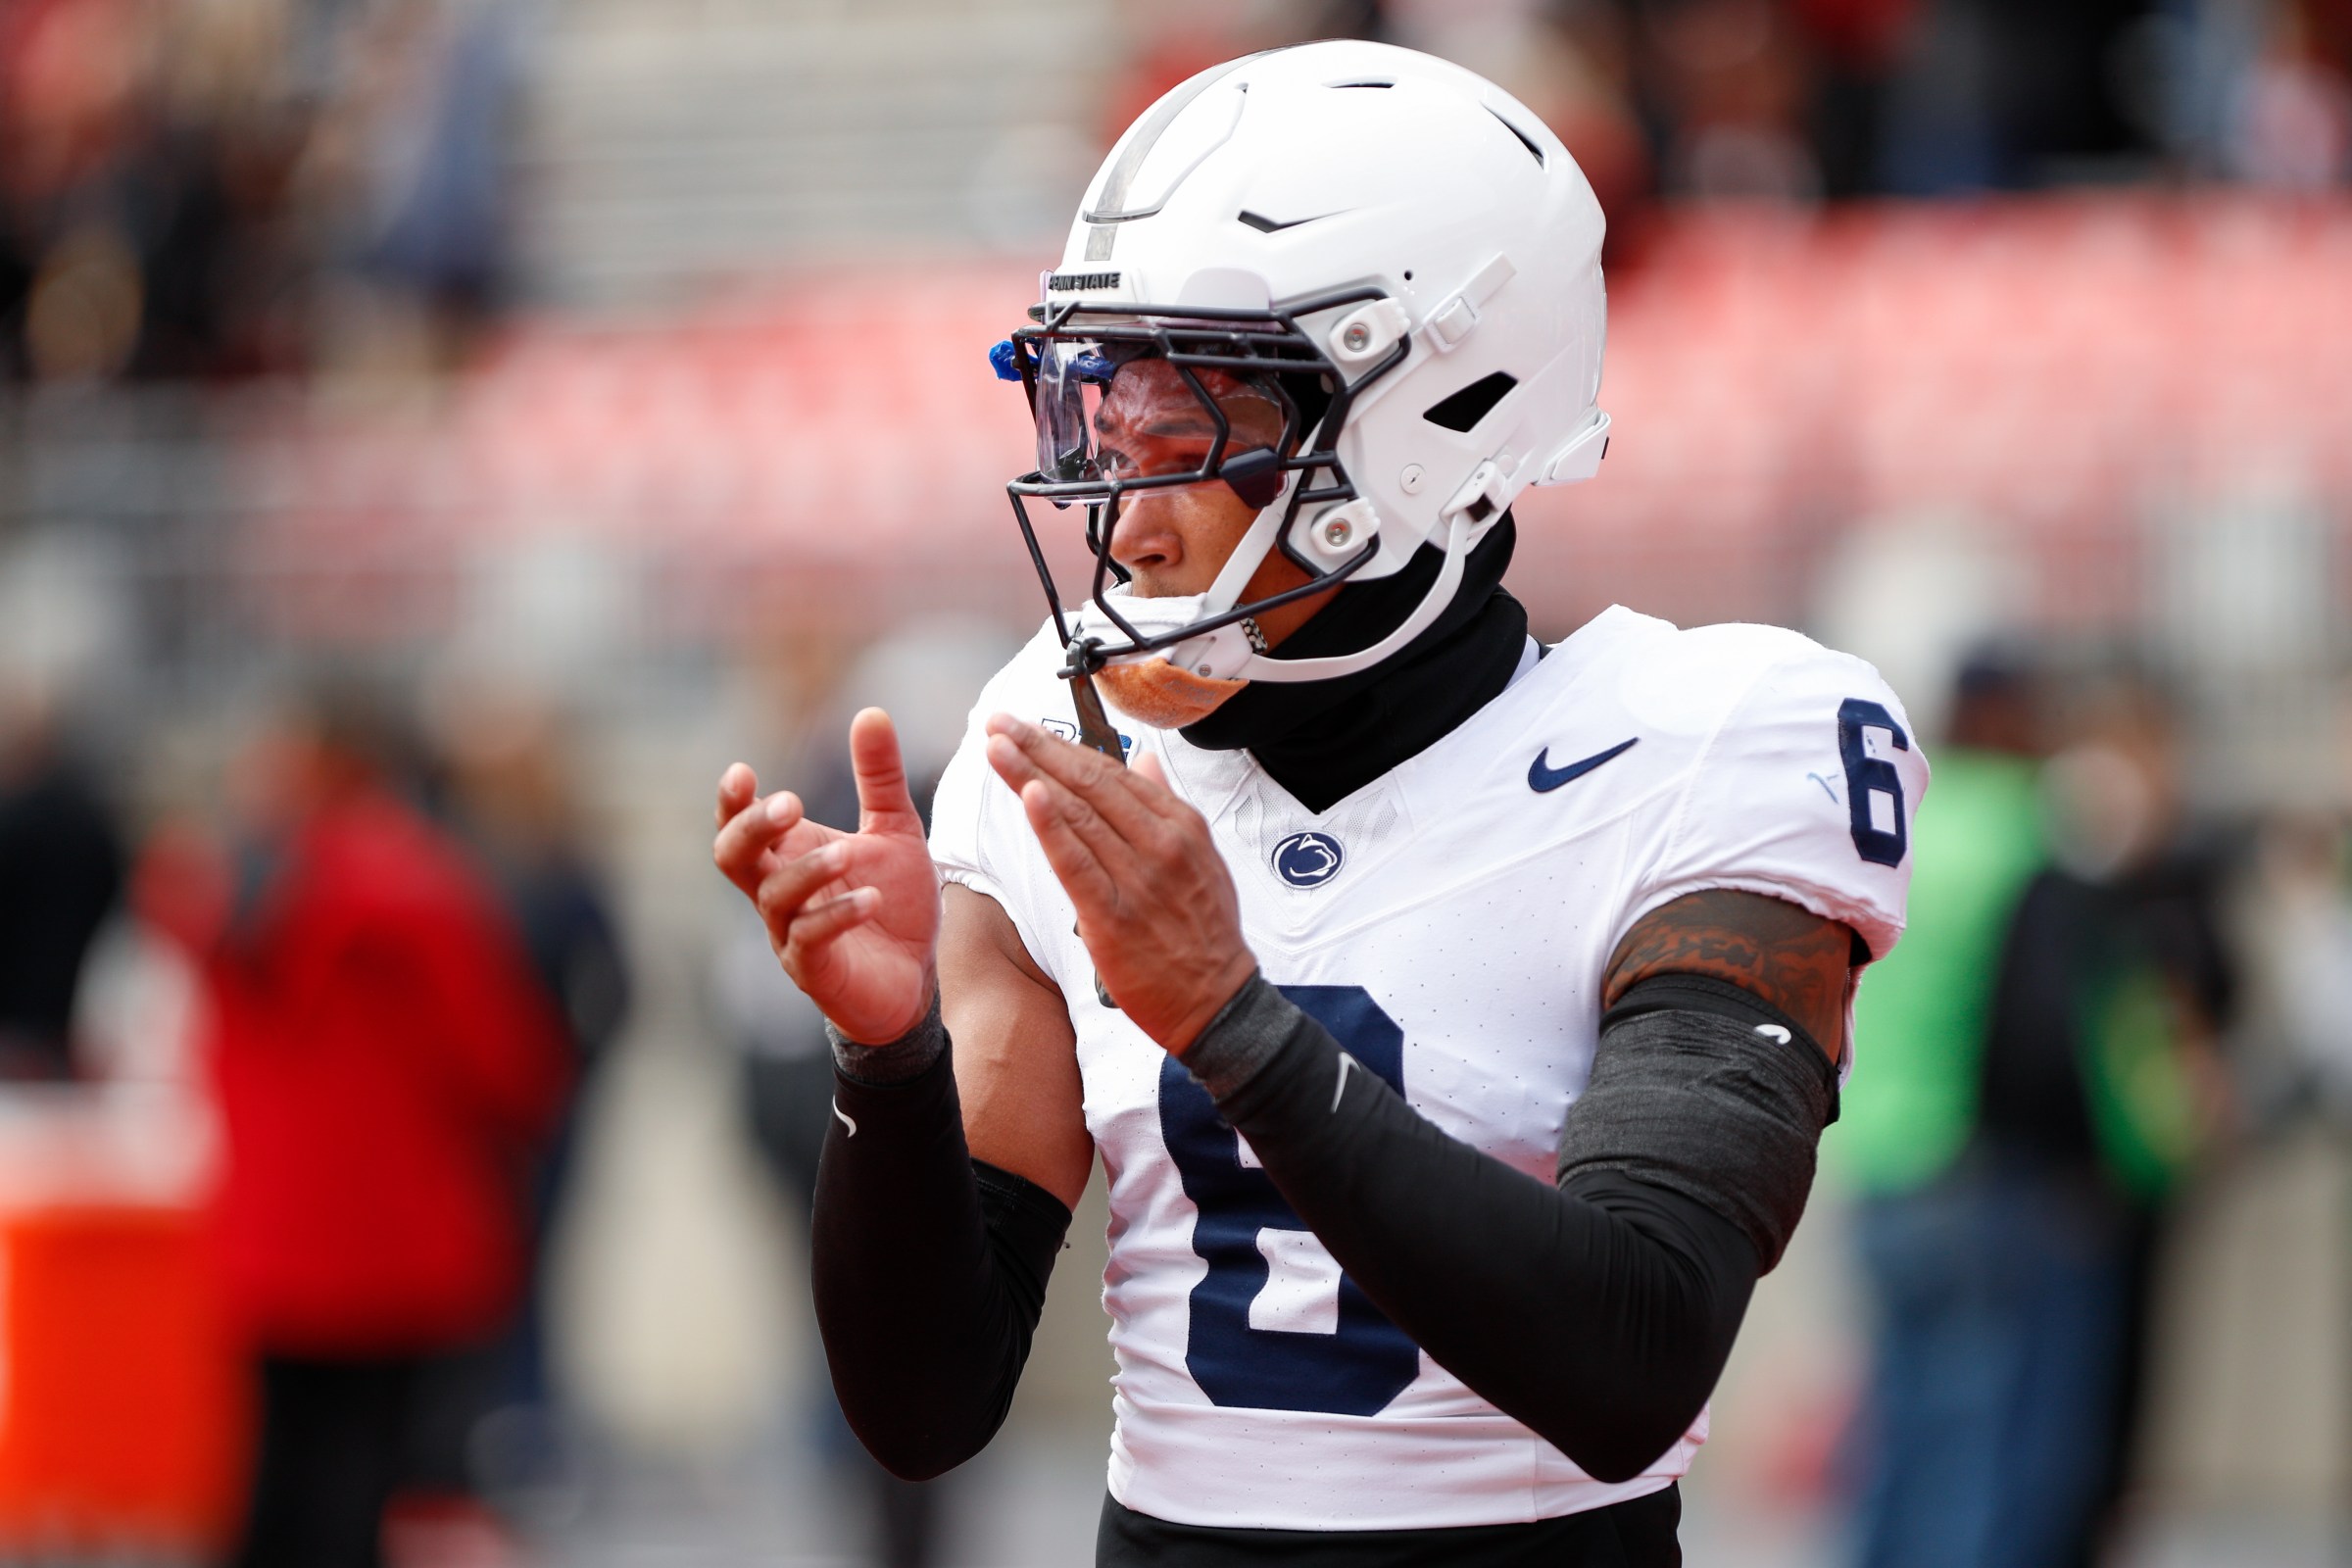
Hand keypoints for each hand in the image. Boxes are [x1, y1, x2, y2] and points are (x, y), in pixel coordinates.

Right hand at [713, 708, 939, 1043]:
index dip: (732, 801)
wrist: (917, 977)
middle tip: (791, 804)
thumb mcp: (895, 830)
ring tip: (849, 852)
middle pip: (732, 858)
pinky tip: (870, 899)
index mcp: (787, 856)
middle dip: (753, 829)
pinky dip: (838, 915)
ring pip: (774, 898)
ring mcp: (791, 934)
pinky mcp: (816, 970)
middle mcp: (778, 893)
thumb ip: (879, 776)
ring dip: (809, 871)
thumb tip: (871, 710)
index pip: (738, 825)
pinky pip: (810, 939)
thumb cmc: (894, 902)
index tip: (743, 772)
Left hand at [983, 714, 1255, 1055]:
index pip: (1113, 772)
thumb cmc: (1207, 934)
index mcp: (1180, 825)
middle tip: (999, 724)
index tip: (1028, 729)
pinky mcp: (1113, 917)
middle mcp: (1160, 844)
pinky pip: (1077, 864)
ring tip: (997, 748)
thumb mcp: (1204, 857)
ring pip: (1078, 814)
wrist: (1218, 1002)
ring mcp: (1137, 879)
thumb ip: (1168, 807)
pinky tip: (1029, 795)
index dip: (1065, 746)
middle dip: (1039, 747)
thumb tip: (1147, 763)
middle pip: (1090, 783)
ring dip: (1031, 775)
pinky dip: (1052, 827)